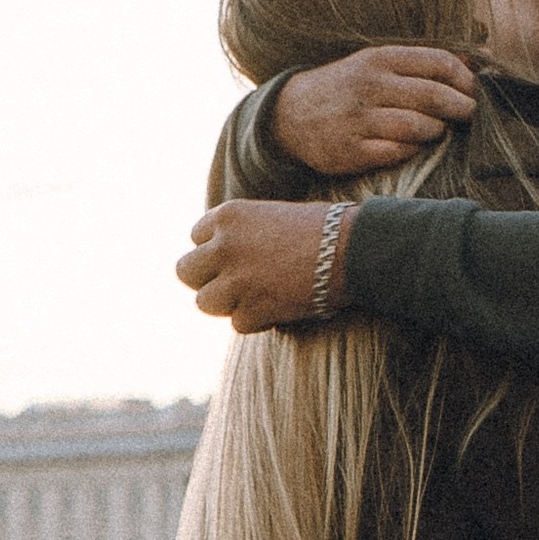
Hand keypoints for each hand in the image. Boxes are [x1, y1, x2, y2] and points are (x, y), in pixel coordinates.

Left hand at [178, 200, 336, 326]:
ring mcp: (237, 279)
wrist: (353, 250)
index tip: (236, 258)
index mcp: (228, 215)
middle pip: (185, 271)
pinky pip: (238, 323)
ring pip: (205, 302)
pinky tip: (279, 307)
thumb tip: (223, 261)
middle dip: (207, 279)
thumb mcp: (271, 217)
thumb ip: (241, 235)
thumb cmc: (324, 230)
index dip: (215, 251)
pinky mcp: (253, 308)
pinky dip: (257, 321)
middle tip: (233, 284)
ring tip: (255, 298)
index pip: (196, 237)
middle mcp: (224, 245)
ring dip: (228, 304)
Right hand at [273, 46, 478, 173]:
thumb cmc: (347, 87)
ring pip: (418, 127)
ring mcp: (359, 119)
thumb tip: (474, 63)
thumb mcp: (376, 63)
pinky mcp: (352, 150)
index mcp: (380, 58)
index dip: (464, 79)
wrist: (292, 114)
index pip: (438, 63)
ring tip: (438, 129)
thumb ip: (420, 64)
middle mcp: (369, 86)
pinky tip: (413, 145)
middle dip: (461, 107)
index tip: (472, 90)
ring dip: (437, 130)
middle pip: (433, 96)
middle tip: (469, 114)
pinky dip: (413, 150)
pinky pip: (397, 152)